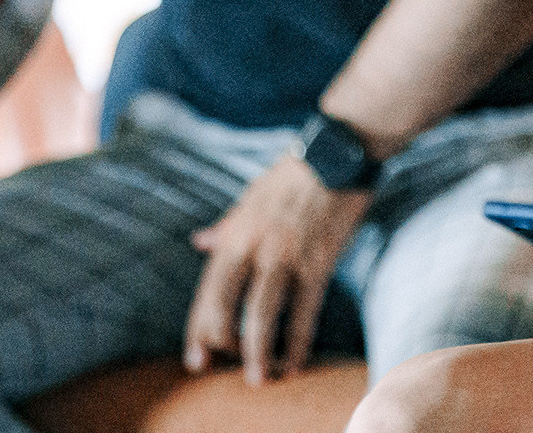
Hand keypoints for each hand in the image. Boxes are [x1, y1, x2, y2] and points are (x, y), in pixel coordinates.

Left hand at [185, 153, 370, 384]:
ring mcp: (286, 255)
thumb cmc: (291, 175)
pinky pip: (304, 311)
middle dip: (223, 344)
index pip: (208, 291)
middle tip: (227, 368)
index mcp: (235, 234)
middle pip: (227, 307)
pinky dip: (298, 341)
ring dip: (257, 352)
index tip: (196, 359)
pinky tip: (295, 362)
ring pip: (262, 314)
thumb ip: (226, 225)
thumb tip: (200, 241)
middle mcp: (255, 247)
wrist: (336, 154)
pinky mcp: (318, 261)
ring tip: (259, 377)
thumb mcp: (250, 196)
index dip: (198, 329)